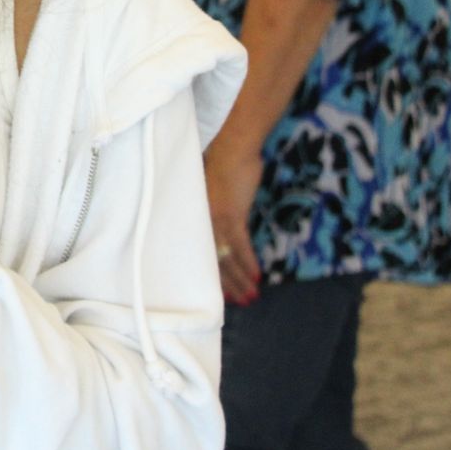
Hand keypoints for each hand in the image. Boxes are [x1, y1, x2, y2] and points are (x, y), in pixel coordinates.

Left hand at [204, 144, 262, 305]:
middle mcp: (201, 220)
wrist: (232, 147)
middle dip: (228, 284)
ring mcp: (215, 217)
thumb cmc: (223, 165)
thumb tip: (219, 228)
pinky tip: (256, 276)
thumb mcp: (212, 192)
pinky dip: (248, 261)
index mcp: (194, 216)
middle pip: (212, 259)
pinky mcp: (232, 213)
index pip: (199, 253)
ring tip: (251, 297)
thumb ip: (212, 211)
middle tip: (239, 302)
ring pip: (226, 256)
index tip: (222, 292)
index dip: (211, 274)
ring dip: (240, 278)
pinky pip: (240, 244)